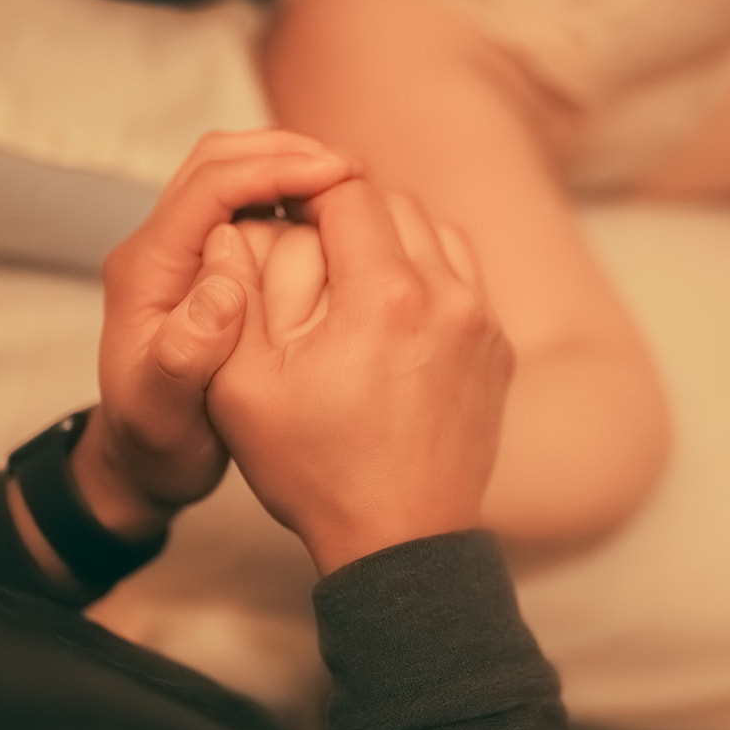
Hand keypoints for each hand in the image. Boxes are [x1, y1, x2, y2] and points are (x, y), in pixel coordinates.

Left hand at [73, 130, 357, 538]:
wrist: (140, 462)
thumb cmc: (155, 443)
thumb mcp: (164, 412)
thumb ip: (185, 352)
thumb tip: (223, 288)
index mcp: (145, 271)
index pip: (209, 187)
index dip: (275, 170)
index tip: (337, 176)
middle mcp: (158, 249)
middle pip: (218, 161)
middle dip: (287, 152)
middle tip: (354, 170)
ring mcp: (182, 254)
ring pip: (234, 175)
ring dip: (290, 167)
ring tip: (353, 184)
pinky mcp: (206, 265)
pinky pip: (248, 206)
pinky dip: (290, 195)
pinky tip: (334, 215)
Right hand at [204, 180, 513, 574]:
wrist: (400, 539)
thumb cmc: (315, 469)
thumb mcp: (242, 386)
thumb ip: (234, 295)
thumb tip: (232, 227)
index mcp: (382, 294)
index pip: (347, 190)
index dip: (305, 192)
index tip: (281, 212)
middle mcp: (445, 295)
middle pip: (395, 203)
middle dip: (347, 211)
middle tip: (308, 242)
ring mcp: (481, 321)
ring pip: (436, 232)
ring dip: (393, 237)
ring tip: (351, 275)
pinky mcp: (497, 348)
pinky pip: (465, 277)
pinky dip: (429, 273)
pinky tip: (392, 310)